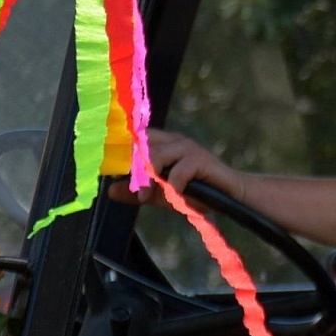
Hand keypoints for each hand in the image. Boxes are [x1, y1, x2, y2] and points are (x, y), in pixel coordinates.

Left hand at [106, 129, 246, 206]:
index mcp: (164, 144)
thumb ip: (137, 191)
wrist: (230, 197)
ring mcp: (188, 148)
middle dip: (130, 166)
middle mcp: (175, 140)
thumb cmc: (196, 192)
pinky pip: (177, 172)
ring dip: (147, 179)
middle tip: (126, 185)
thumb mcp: (161, 195)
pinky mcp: (201, 159)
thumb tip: (110, 190)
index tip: (105, 167)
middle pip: (142, 145)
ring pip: (156, 156)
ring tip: (144, 197)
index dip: (120, 151)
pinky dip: (172, 187)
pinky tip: (176, 196)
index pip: (135, 138)